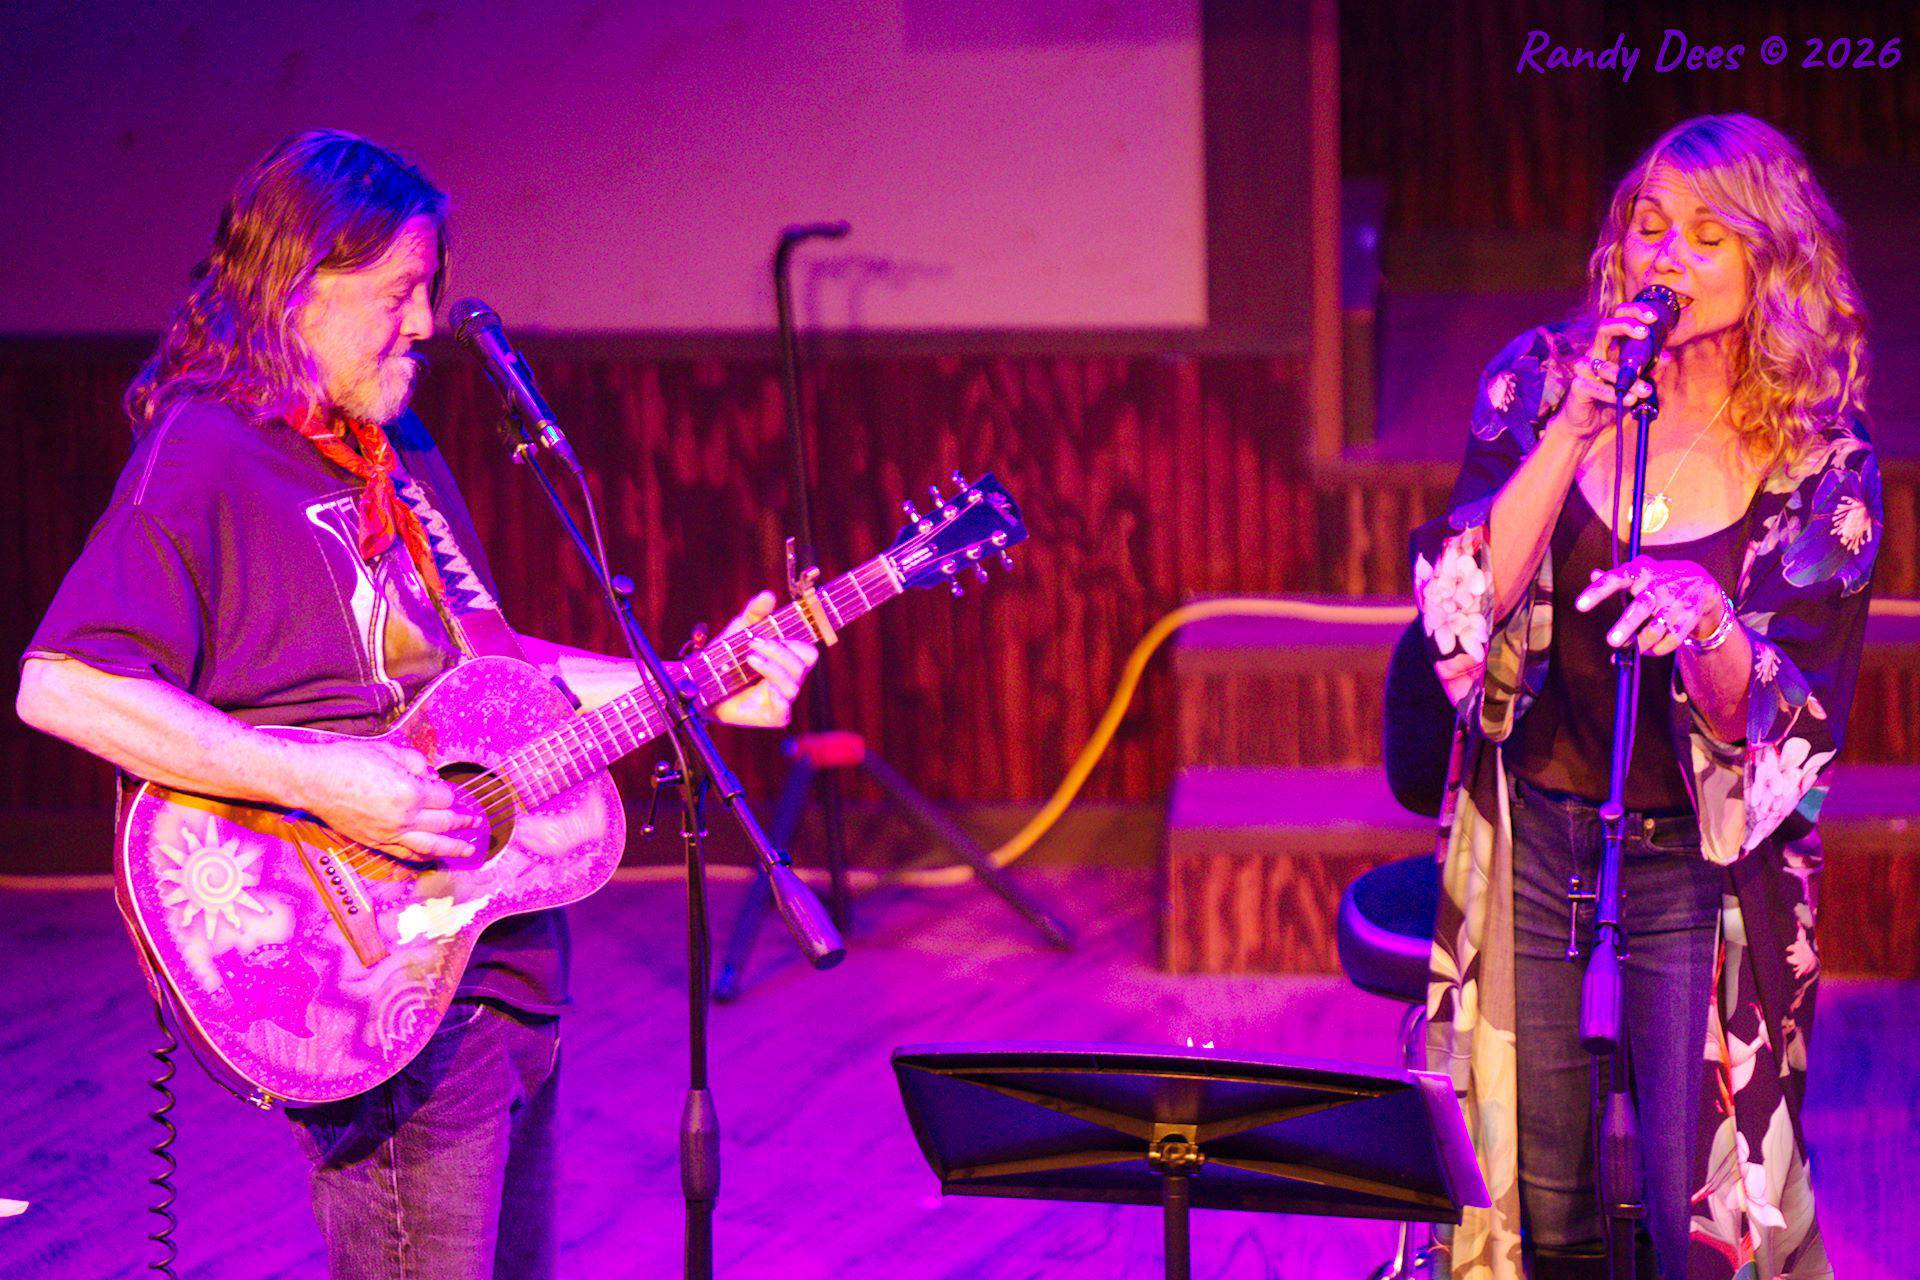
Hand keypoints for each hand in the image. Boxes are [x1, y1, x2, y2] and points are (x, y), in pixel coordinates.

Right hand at [290, 738, 485, 859]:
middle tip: (475, 822)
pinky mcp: (375, 842)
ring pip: (429, 846)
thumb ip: (415, 762)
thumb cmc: (346, 762)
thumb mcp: (388, 751)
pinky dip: (422, 856)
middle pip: (443, 823)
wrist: (313, 781)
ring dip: (452, 848)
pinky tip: (432, 856)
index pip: (443, 797)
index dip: (448, 792)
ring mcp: (389, 833)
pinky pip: (405, 853)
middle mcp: (403, 817)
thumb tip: (429, 774)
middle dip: (462, 822)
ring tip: (467, 850)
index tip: (448, 790)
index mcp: (409, 792)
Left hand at [707, 590, 819, 727]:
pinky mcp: (770, 716)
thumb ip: (754, 613)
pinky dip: (777, 698)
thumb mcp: (738, 631)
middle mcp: (788, 680)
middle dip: (780, 652)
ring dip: (772, 669)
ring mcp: (780, 699)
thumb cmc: (725, 659)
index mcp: (786, 660)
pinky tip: (763, 688)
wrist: (701, 686)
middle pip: (803, 665)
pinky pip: (783, 711)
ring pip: (793, 685)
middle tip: (754, 644)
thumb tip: (768, 595)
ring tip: (749, 659)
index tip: (771, 634)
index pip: (808, 652)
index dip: (795, 643)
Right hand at [1550, 301, 1675, 444]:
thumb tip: (1668, 355)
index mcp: (1610, 348)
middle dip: (1625, 326)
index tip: (1653, 318)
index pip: (1618, 319)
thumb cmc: (1610, 400)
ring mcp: (1584, 370)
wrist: (1588, 425)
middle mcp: (1596, 354)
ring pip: (1603, 365)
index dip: (1634, 313)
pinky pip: (1593, 387)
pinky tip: (1627, 399)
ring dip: (1626, 377)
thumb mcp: (1636, 383)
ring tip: (1645, 390)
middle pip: (1604, 328)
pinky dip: (1610, 393)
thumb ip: (1650, 370)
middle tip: (1644, 332)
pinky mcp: (1577, 388)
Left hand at [1574, 556, 1727, 657]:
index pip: (1614, 580)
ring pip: (1657, 628)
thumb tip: (1593, 574)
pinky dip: (1658, 649)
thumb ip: (1614, 577)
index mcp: (1639, 573)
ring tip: (1629, 652)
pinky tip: (1648, 651)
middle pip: (1641, 607)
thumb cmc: (1656, 579)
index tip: (1579, 606)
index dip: (1597, 592)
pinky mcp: (1689, 616)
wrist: (1699, 580)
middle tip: (1611, 642)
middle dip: (1626, 625)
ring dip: (1642, 644)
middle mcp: (1657, 586)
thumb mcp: (1636, 573)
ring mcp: (1675, 601)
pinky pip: (1673, 639)